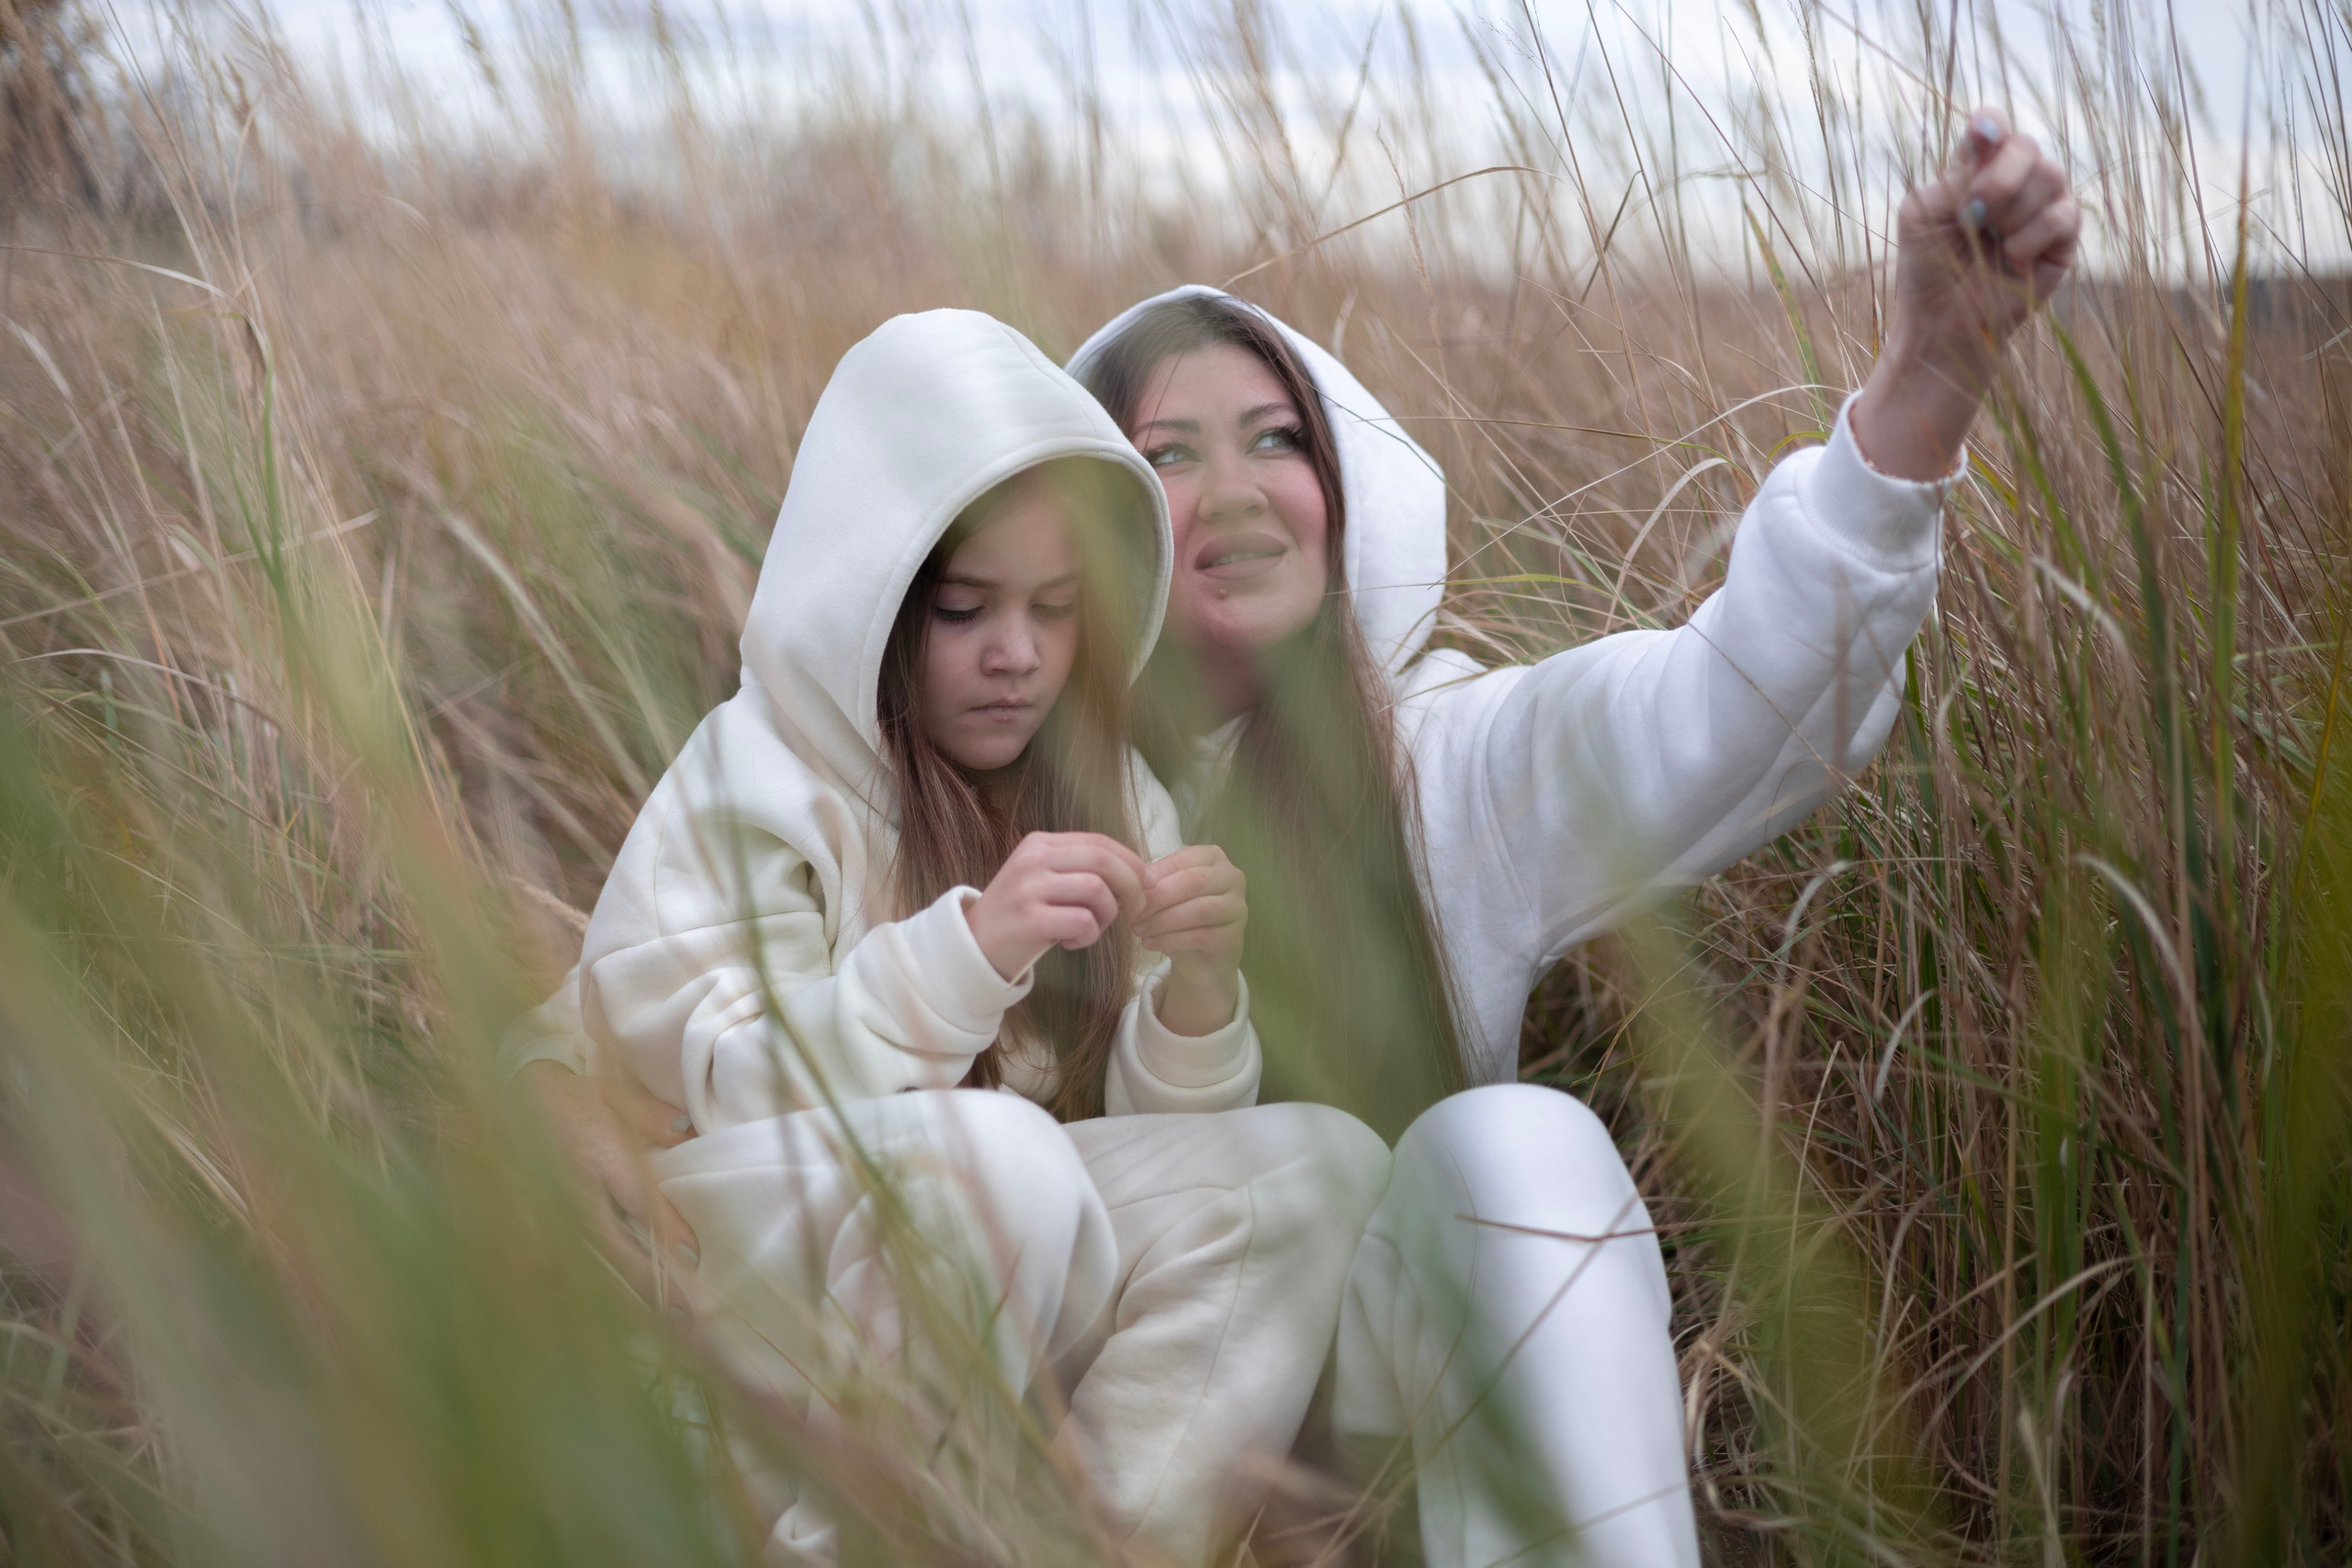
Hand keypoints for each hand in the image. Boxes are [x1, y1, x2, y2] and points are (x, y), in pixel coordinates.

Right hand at [521, 1061, 704, 1320]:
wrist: (494, 1100)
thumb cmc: (563, 1098)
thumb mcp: (611, 1094)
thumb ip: (651, 1117)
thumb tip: (689, 1133)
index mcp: (598, 1156)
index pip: (638, 1201)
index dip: (666, 1231)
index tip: (694, 1257)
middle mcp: (573, 1192)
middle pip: (615, 1248)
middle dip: (650, 1283)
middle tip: (687, 1315)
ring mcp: (547, 1215)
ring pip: (590, 1266)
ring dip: (624, 1296)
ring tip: (661, 1325)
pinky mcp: (526, 1228)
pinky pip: (562, 1267)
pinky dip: (589, 1293)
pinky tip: (615, 1317)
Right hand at [964, 831, 1149, 980]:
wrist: (972, 946)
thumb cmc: (1019, 915)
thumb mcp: (1042, 879)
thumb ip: (1079, 869)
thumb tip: (1138, 875)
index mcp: (1039, 843)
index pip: (1099, 841)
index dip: (1132, 861)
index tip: (1147, 883)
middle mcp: (1034, 859)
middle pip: (1103, 860)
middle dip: (1132, 886)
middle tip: (1136, 910)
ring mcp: (1029, 888)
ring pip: (1097, 890)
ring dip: (1107, 915)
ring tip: (1089, 929)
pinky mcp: (1030, 920)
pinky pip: (1083, 922)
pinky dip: (1088, 936)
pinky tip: (1070, 941)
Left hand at [1134, 844, 1246, 1035]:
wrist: (1199, 959)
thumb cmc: (1179, 917)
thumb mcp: (1164, 895)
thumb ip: (1151, 885)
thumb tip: (1127, 885)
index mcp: (1214, 858)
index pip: (1182, 860)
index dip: (1154, 874)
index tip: (1129, 889)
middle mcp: (1232, 878)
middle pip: (1193, 882)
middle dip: (1157, 897)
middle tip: (1131, 912)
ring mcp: (1237, 908)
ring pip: (1198, 910)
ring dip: (1161, 920)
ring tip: (1138, 930)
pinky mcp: (1233, 937)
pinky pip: (1200, 935)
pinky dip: (1170, 939)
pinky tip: (1150, 943)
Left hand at [1852, 106, 2082, 478]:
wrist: (1941, 325)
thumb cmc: (1928, 270)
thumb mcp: (1924, 213)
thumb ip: (1955, 172)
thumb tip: (1988, 133)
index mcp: (1975, 171)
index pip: (1993, 126)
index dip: (1991, 126)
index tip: (1980, 138)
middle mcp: (2014, 183)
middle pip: (2027, 146)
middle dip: (1999, 178)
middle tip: (1973, 212)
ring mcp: (2042, 208)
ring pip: (2050, 176)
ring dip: (2013, 210)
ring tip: (1991, 241)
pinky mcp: (2064, 241)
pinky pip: (2063, 215)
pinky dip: (2031, 236)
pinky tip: (2011, 260)